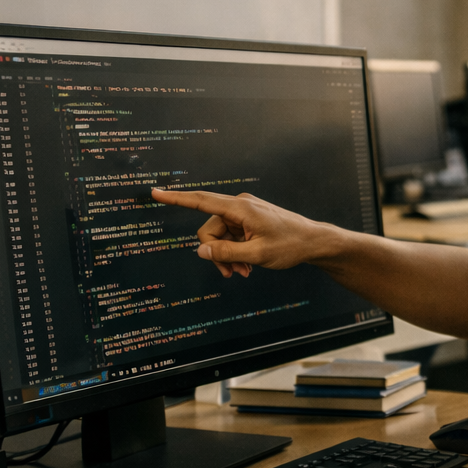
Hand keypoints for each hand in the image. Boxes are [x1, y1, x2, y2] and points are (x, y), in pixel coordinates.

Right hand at [150, 189, 335, 277]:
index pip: (201, 201)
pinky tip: (247, 266)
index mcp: (240, 208)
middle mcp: (239, 206)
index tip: (154, 193)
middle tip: (232, 273)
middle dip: (215, 253)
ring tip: (243, 272)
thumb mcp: (257, 255)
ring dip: (227, 256)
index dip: (175, 199)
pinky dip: (235, 252)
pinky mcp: (248, 222)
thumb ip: (226, 254)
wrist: (313, 242)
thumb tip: (200, 251)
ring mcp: (243, 213)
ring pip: (219, 237)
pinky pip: (230, 237)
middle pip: (208, 230)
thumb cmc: (290, 245)